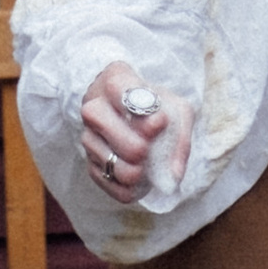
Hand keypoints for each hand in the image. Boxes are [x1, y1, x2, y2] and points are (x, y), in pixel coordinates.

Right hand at [79, 61, 191, 203]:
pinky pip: (105, 181)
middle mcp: (94, 104)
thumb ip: (179, 135)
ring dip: (133, 172)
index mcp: (115, 80)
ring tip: (146, 167)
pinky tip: (139, 182)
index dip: (139, 110)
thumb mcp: (177, 109)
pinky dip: (126, 189)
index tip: (159, 122)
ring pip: (105, 158)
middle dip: (133, 145)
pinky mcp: (88, 161)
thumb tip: (173, 174)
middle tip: (148, 149)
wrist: (140, 119)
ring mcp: (88, 134)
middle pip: (100, 122)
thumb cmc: (158, 109)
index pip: (118, 88)